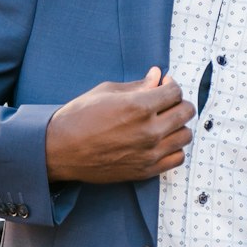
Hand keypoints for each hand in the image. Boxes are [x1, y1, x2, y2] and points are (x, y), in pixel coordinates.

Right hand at [46, 67, 194, 183]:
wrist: (60, 149)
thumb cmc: (79, 117)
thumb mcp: (107, 92)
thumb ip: (138, 85)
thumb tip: (157, 76)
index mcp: (139, 106)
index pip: (175, 92)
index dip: (171, 85)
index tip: (164, 84)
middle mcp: (149, 130)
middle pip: (186, 112)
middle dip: (179, 102)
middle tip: (166, 102)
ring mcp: (149, 153)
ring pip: (185, 136)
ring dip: (178, 126)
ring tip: (164, 122)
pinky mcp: (145, 170)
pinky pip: (177, 158)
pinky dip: (174, 148)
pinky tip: (162, 142)